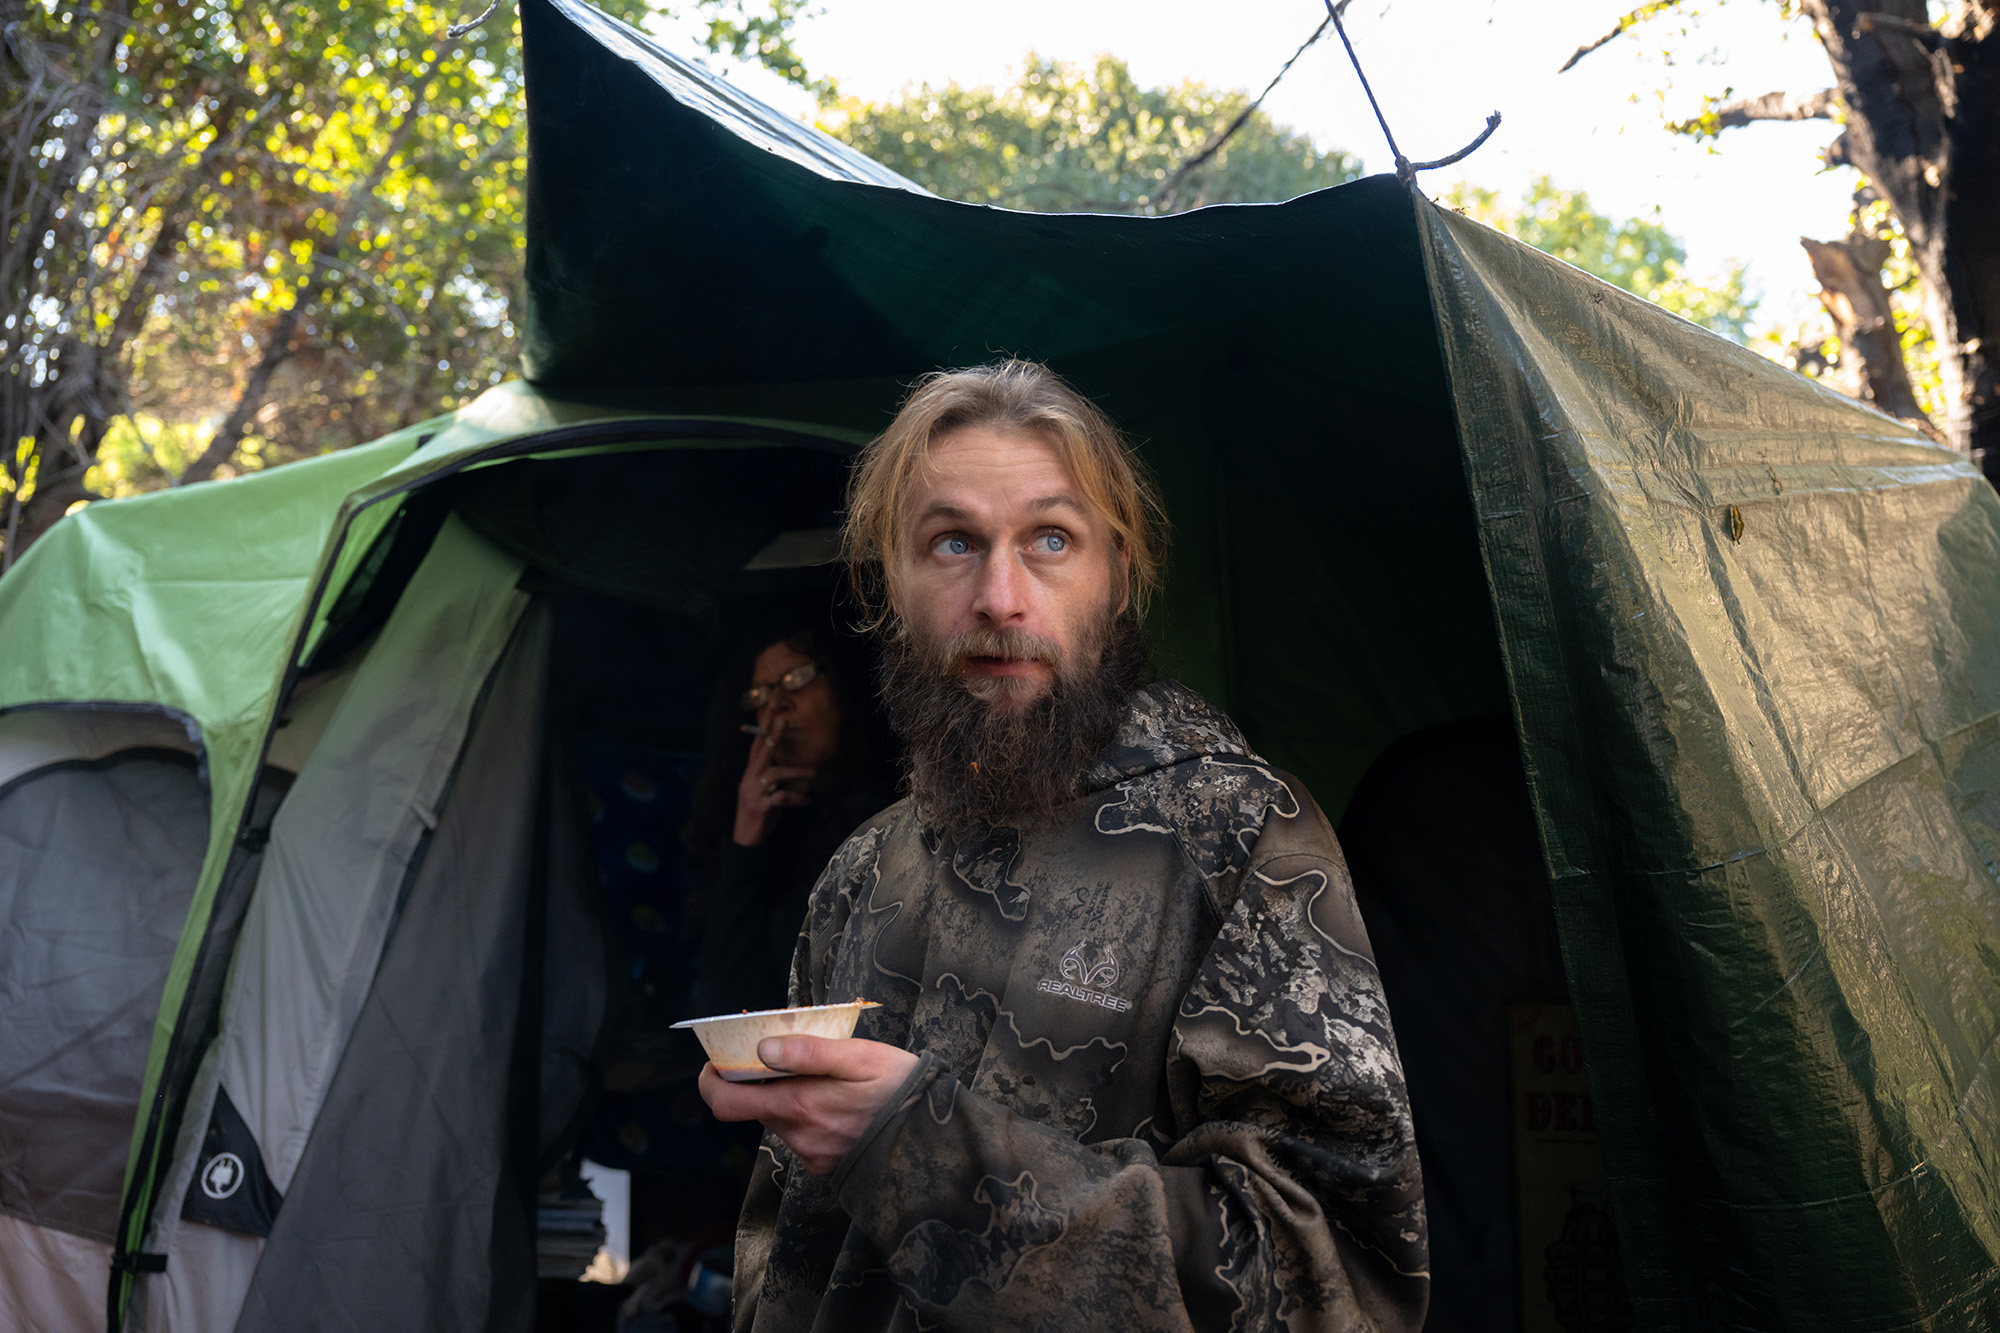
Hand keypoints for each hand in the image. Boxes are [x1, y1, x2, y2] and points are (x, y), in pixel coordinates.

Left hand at [698, 1036, 920, 1174]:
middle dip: (760, 1082)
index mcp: (799, 1106)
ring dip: (790, 1098)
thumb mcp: (860, 1057)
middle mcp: (798, 1136)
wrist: (938, 1142)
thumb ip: (809, 1052)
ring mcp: (812, 1155)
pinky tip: (839, 1103)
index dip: (711, 1082)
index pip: (726, 1103)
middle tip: (782, 1055)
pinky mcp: (826, 1165)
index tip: (715, 1062)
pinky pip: (803, 1136)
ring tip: (824, 1077)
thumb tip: (761, 1049)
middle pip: (755, 1108)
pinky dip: (810, 1116)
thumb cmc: (902, 1090)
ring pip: (781, 1120)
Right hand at [733, 716, 814, 845]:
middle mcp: (749, 778)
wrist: (745, 840)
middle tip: (784, 719)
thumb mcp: (762, 790)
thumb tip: (789, 763)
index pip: (757, 743)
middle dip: (773, 734)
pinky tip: (807, 801)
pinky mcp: (760, 807)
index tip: (774, 708)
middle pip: (761, 750)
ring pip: (774, 773)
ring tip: (813, 774)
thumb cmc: (759, 812)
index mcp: (750, 772)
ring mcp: (753, 792)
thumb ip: (771, 775)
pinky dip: (796, 798)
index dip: (765, 725)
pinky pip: (781, 798)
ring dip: (795, 772)